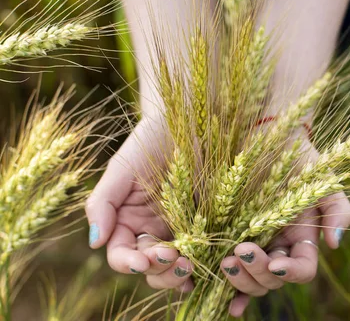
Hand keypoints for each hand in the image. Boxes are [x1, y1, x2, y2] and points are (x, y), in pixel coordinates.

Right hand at [85, 116, 194, 291]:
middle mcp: (151, 231)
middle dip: (159, 270)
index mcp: (127, 221)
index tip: (143, 261)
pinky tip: (207, 270)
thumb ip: (102, 203)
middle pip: (148, 267)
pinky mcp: (206, 225)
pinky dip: (203, 266)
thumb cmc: (151, 141)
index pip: (121, 254)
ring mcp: (179, 230)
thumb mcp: (122, 168)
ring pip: (173, 267)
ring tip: (190, 264)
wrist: (190, 121)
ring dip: (178, 274)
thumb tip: (94, 242)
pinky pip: (202, 253)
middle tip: (175, 259)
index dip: (129, 263)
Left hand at [221, 142, 349, 317]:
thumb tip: (334, 243)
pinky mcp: (228, 239)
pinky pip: (228, 271)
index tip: (276, 263)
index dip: (290, 272)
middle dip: (259, 272)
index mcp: (301, 239)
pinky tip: (217, 295)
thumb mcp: (323, 180)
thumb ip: (337, 210)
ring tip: (226, 262)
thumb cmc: (298, 159)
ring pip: (250, 281)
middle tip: (242, 250)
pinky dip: (225, 289)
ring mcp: (253, 246)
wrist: (267, 137)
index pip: (302, 269)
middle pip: (272, 280)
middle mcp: (277, 248)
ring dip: (240, 280)